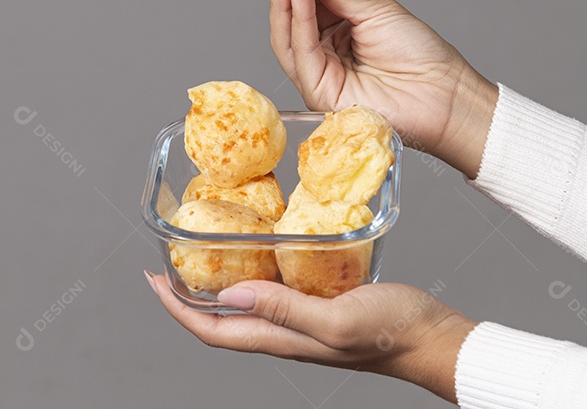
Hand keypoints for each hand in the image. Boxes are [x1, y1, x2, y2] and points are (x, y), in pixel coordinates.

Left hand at [146, 272, 476, 403]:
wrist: (434, 338)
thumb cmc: (393, 331)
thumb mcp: (336, 317)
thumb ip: (285, 307)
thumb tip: (228, 293)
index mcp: (282, 340)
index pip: (212, 330)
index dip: (176, 308)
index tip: (152, 278)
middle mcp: (286, 333)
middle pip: (222, 320)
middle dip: (189, 294)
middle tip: (170, 259)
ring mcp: (304, 321)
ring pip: (248, 304)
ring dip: (221, 281)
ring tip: (207, 249)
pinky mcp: (323, 306)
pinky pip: (278, 291)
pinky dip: (259, 271)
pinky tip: (267, 247)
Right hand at [260, 0, 498, 177]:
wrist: (442, 92)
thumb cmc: (417, 53)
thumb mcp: (376, 10)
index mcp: (336, 32)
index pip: (305, 0)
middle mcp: (322, 53)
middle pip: (290, 17)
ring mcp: (318, 73)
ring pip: (288, 33)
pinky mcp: (318, 90)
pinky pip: (301, 48)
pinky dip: (298, 15)